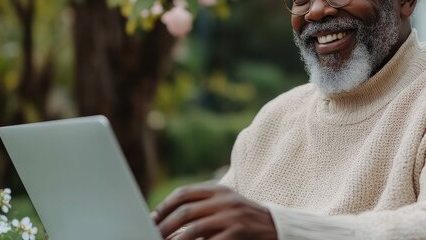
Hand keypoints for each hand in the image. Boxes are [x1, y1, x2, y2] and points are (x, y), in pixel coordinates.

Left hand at [151, 183, 277, 239]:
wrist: (274, 226)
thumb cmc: (242, 218)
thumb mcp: (224, 204)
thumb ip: (201, 207)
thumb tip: (164, 218)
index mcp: (218, 189)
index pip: (184, 193)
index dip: (164, 206)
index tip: (151, 219)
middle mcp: (224, 200)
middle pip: (185, 211)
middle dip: (164, 226)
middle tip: (152, 235)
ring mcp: (231, 216)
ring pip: (194, 229)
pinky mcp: (237, 232)